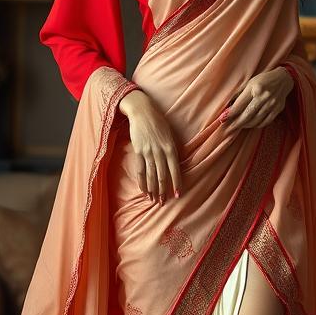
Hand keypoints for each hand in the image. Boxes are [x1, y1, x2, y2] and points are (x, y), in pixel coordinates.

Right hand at [118, 89, 181, 204]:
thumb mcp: (170, 135)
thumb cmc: (159, 122)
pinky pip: (140, 170)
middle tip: (164, 202)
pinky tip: (144, 190)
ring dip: (153, 189)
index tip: (178, 195)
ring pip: (151, 175)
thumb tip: (175, 164)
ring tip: (154, 200)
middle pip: (162, 175)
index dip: (176, 183)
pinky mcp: (138, 151)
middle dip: (163, 191)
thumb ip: (172, 149)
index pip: (175, 170)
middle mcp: (160, 151)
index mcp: (170, 148)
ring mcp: (148, 152)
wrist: (142, 111)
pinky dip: (142, 181)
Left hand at [223, 67, 293, 131]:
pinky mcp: (278, 109)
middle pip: (247, 115)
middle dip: (236, 123)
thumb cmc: (263, 80)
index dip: (230, 113)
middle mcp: (264, 96)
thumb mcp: (250, 82)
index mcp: (255, 88)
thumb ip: (239, 94)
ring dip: (245, 125)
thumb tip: (228, 106)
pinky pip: (265, 122)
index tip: (222, 119)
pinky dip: (257, 125)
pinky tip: (251, 124)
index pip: (240, 104)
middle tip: (228, 127)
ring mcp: (272, 104)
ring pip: (256, 120)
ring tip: (239, 125)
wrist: (284, 79)